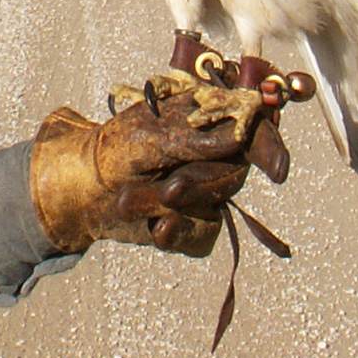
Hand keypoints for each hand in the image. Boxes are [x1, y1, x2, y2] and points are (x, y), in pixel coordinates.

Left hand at [29, 88, 284, 256]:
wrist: (79, 193)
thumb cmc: (111, 151)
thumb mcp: (142, 138)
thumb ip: (189, 138)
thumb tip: (235, 137)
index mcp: (203, 122)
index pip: (251, 128)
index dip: (270, 145)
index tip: (278, 171)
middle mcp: (213, 157)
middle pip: (234, 173)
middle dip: (200, 184)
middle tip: (169, 190)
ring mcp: (206, 193)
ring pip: (214, 207)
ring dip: (173, 208)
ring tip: (131, 201)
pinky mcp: (195, 225)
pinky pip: (202, 236)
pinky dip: (178, 234)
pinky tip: (156, 230)